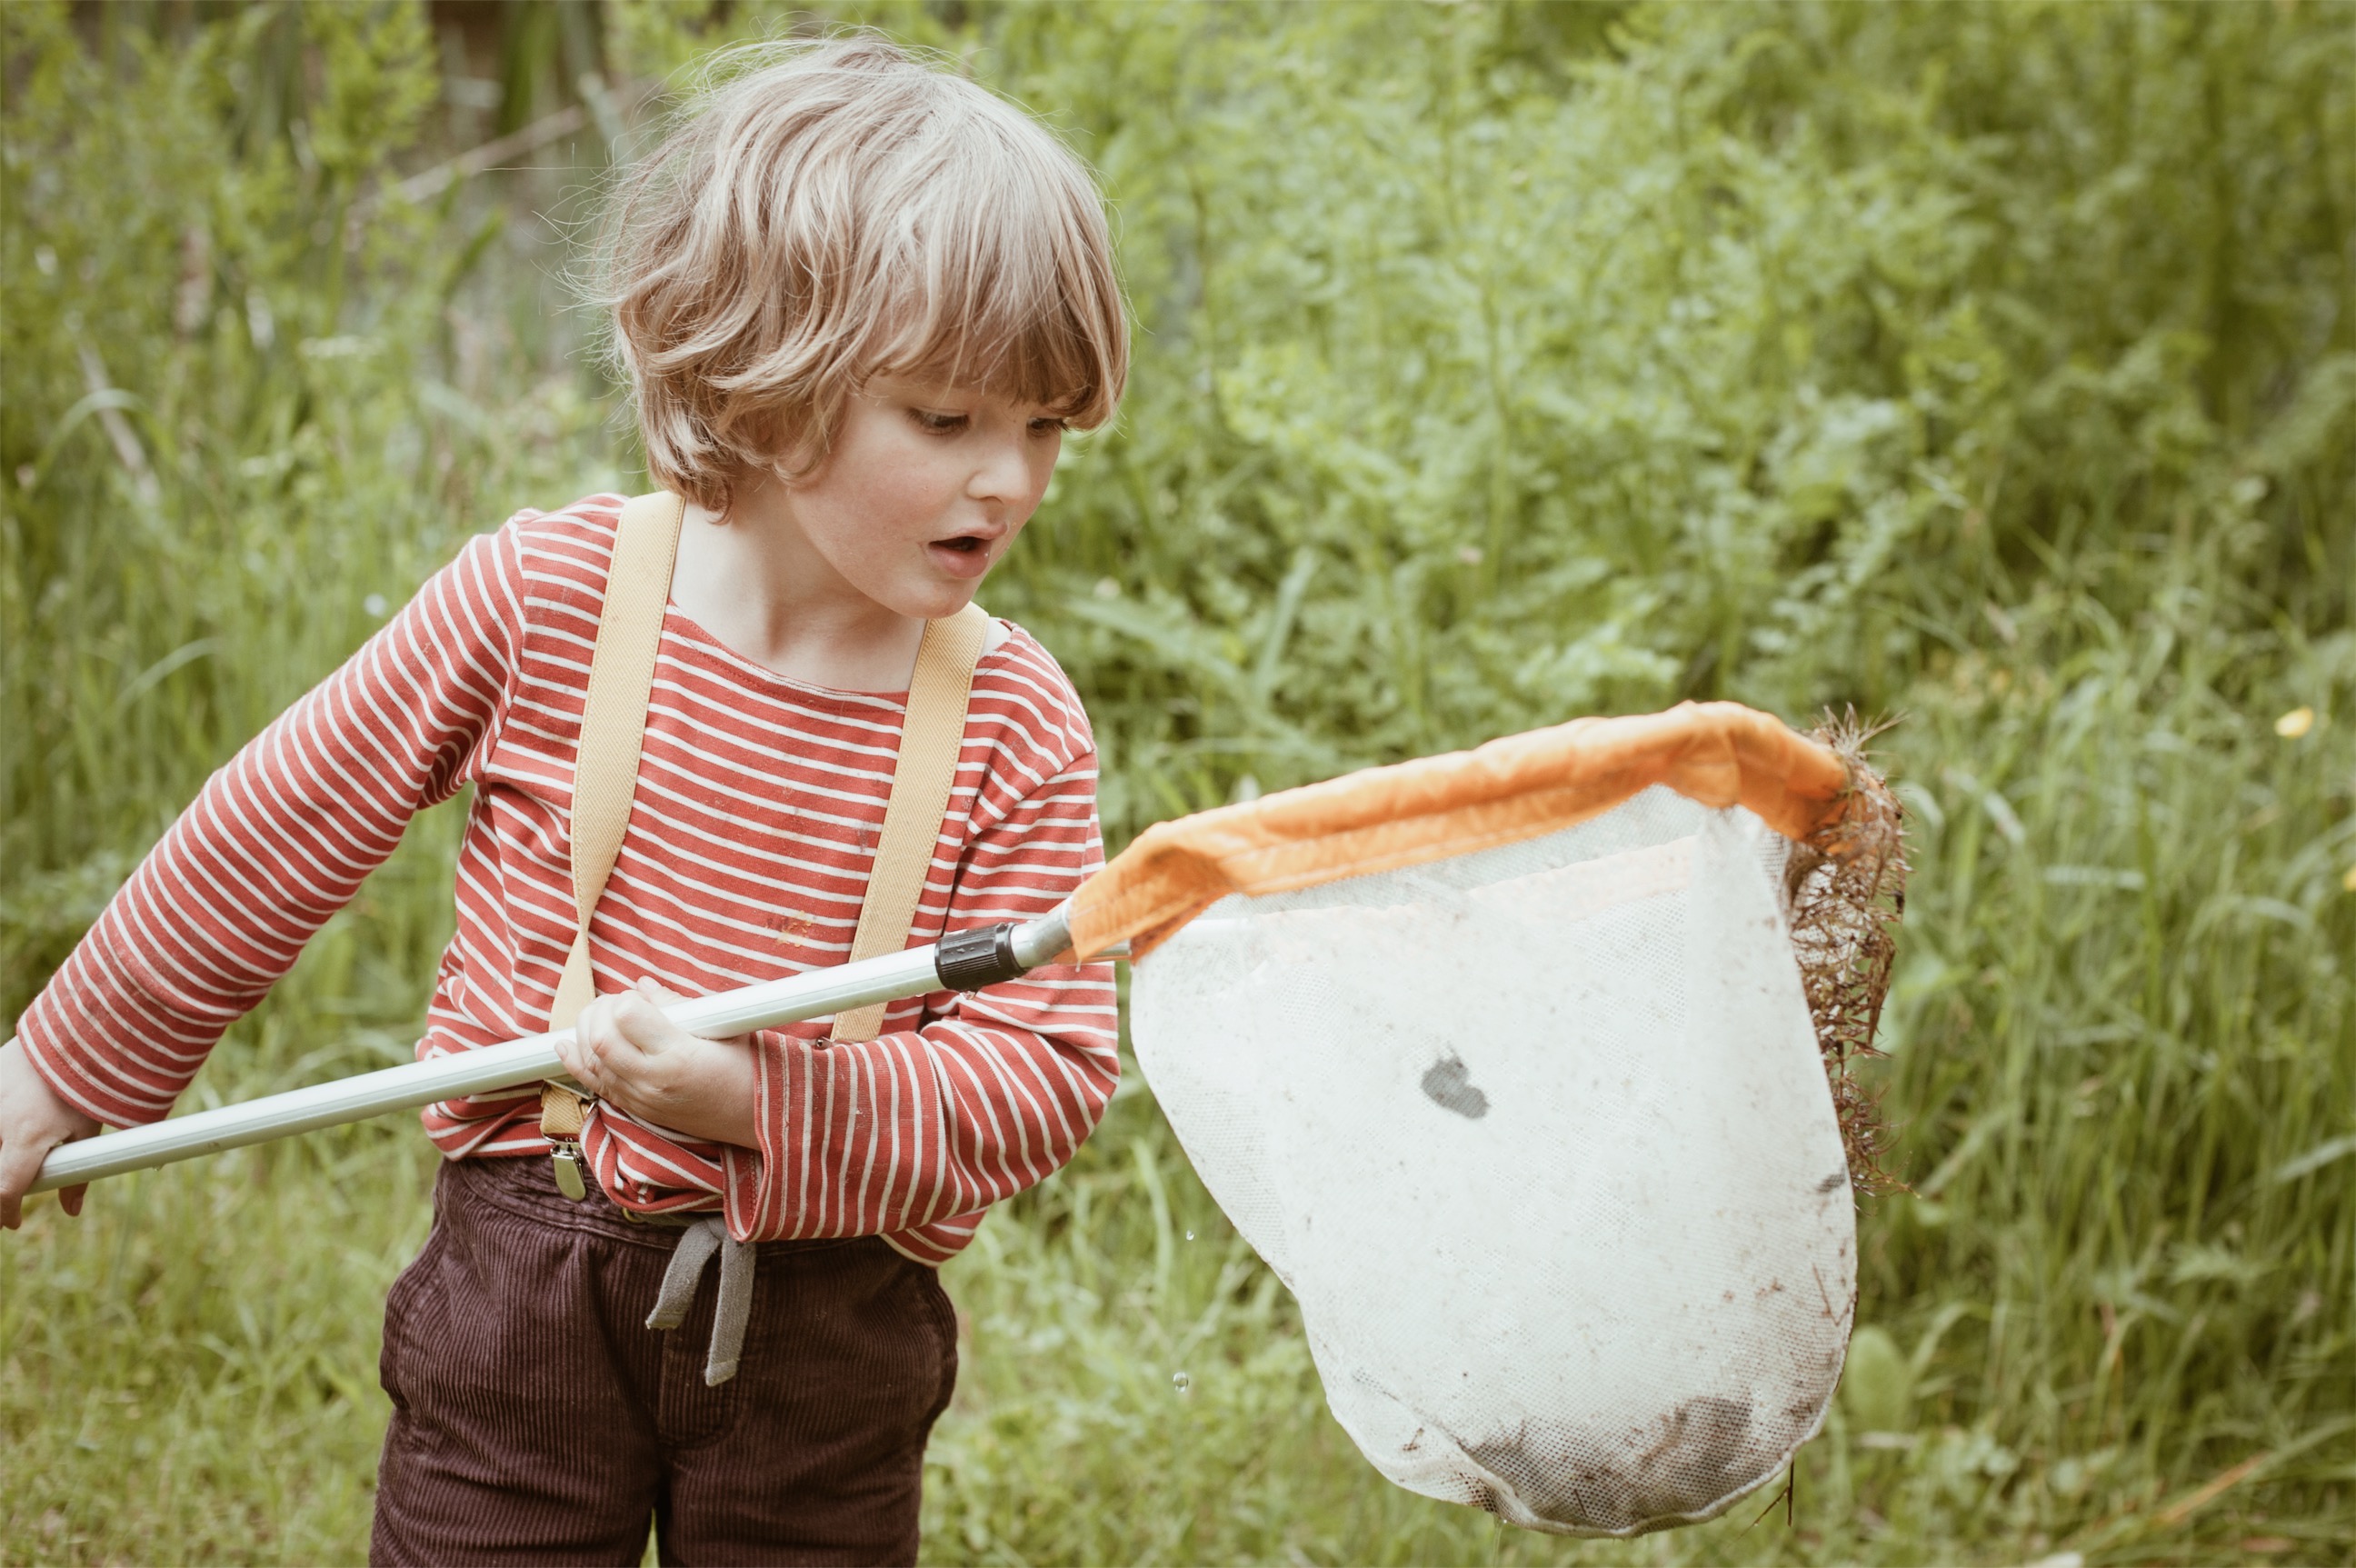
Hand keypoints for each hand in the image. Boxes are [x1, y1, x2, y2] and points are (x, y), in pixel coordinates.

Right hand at [0, 1036, 102, 1228]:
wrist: (71, 1032)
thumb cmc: (85, 1083)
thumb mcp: (88, 1129)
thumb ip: (77, 1172)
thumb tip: (71, 1210)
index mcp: (26, 1139)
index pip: (4, 1191)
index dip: (7, 1212)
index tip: (15, 1221)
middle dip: (2, 1180)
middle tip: (15, 1187)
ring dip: (3, 1151)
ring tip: (26, 1140)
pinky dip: (3, 1124)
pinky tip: (18, 1118)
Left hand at [553, 979, 760, 1148]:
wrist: (758, 1121)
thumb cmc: (749, 1070)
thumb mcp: (725, 1027)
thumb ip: (679, 1005)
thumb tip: (643, 985)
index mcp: (679, 1055)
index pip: (626, 1015)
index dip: (627, 998)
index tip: (641, 996)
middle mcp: (654, 1081)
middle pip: (599, 1038)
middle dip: (600, 1011)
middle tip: (619, 1003)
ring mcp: (641, 1100)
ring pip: (591, 1060)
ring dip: (587, 1031)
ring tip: (603, 1017)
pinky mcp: (637, 1110)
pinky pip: (595, 1085)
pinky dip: (576, 1062)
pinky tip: (565, 1044)